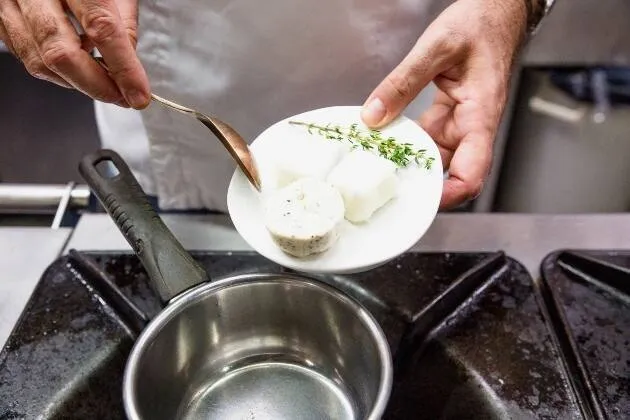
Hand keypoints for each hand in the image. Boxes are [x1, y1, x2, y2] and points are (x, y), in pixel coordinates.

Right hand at [0, 0, 149, 108]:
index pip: (102, 28)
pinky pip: (24, 53)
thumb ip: (122, 21)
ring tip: (102, 84)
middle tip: (122, 96)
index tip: (138, 93)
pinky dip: (53, 69)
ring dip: (76, 82)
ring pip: (39, 60)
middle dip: (97, 86)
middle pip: (62, 53)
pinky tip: (76, 66)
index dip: (124, 69)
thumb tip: (130, 63)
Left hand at [361, 0, 527, 209]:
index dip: (450, 194)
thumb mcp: (435, 48)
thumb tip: (374, 116)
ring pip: (437, 156)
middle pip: (452, 171)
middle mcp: (473, 125)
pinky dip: (411, 140)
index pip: (473, 173)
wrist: (496, 10)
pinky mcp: (451, 114)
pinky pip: (430, 137)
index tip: (421, 200)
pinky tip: (388, 138)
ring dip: (412, 162)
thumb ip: (402, 83)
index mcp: (481, 115)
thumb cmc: (480, 24)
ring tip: (381, 165)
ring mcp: (462, 121)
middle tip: (387, 185)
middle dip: (422, 183)